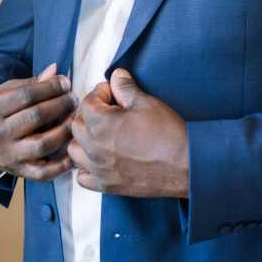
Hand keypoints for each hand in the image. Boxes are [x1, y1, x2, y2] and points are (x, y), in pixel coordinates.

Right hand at [0, 63, 76, 180]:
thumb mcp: (2, 92)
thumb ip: (30, 83)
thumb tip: (55, 70)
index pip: (26, 95)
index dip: (50, 87)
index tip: (65, 83)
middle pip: (36, 117)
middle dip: (61, 104)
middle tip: (73, 98)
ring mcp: (7, 155)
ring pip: (42, 144)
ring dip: (65, 129)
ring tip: (75, 118)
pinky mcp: (17, 171)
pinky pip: (42, 173)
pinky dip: (61, 165)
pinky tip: (73, 151)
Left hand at [68, 69, 188, 197]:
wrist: (186, 165)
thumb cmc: (168, 134)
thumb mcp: (146, 102)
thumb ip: (125, 87)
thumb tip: (117, 76)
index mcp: (101, 124)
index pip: (87, 102)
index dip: (101, 93)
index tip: (114, 94)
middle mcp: (94, 148)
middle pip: (77, 125)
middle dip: (90, 114)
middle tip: (111, 111)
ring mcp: (99, 169)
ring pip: (74, 150)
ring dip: (84, 139)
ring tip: (103, 134)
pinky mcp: (107, 185)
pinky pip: (82, 177)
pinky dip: (87, 167)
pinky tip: (102, 158)